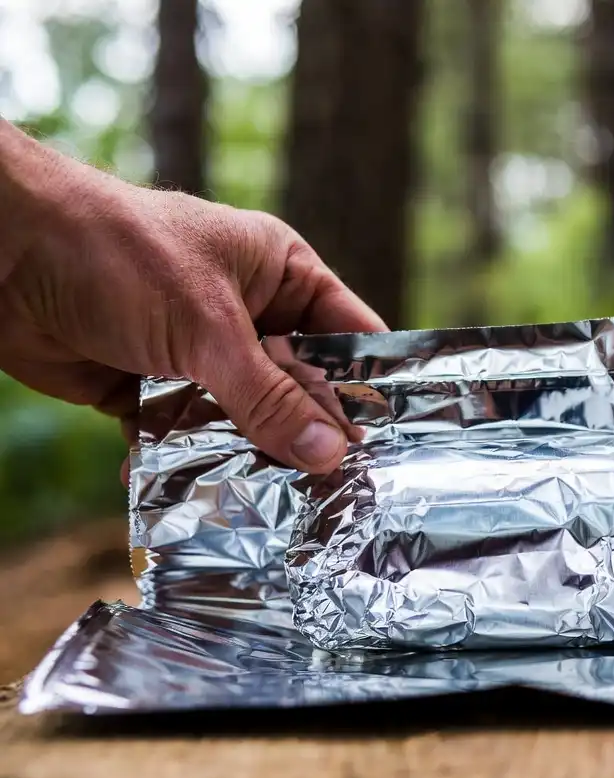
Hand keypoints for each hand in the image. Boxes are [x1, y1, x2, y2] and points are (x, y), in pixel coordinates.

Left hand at [0, 121, 386, 478]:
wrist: (0, 254)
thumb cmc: (117, 255)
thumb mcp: (207, 327)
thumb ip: (267, 396)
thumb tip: (328, 454)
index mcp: (279, 273)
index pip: (346, 334)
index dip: (369, 387)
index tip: (393, 446)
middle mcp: (246, 313)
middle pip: (296, 385)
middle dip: (306, 433)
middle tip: (334, 490)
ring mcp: (197, 350)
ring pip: (242, 416)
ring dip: (247, 455)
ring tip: (272, 506)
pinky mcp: (149, 385)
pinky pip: (186, 434)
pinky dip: (186, 463)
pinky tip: (194, 495)